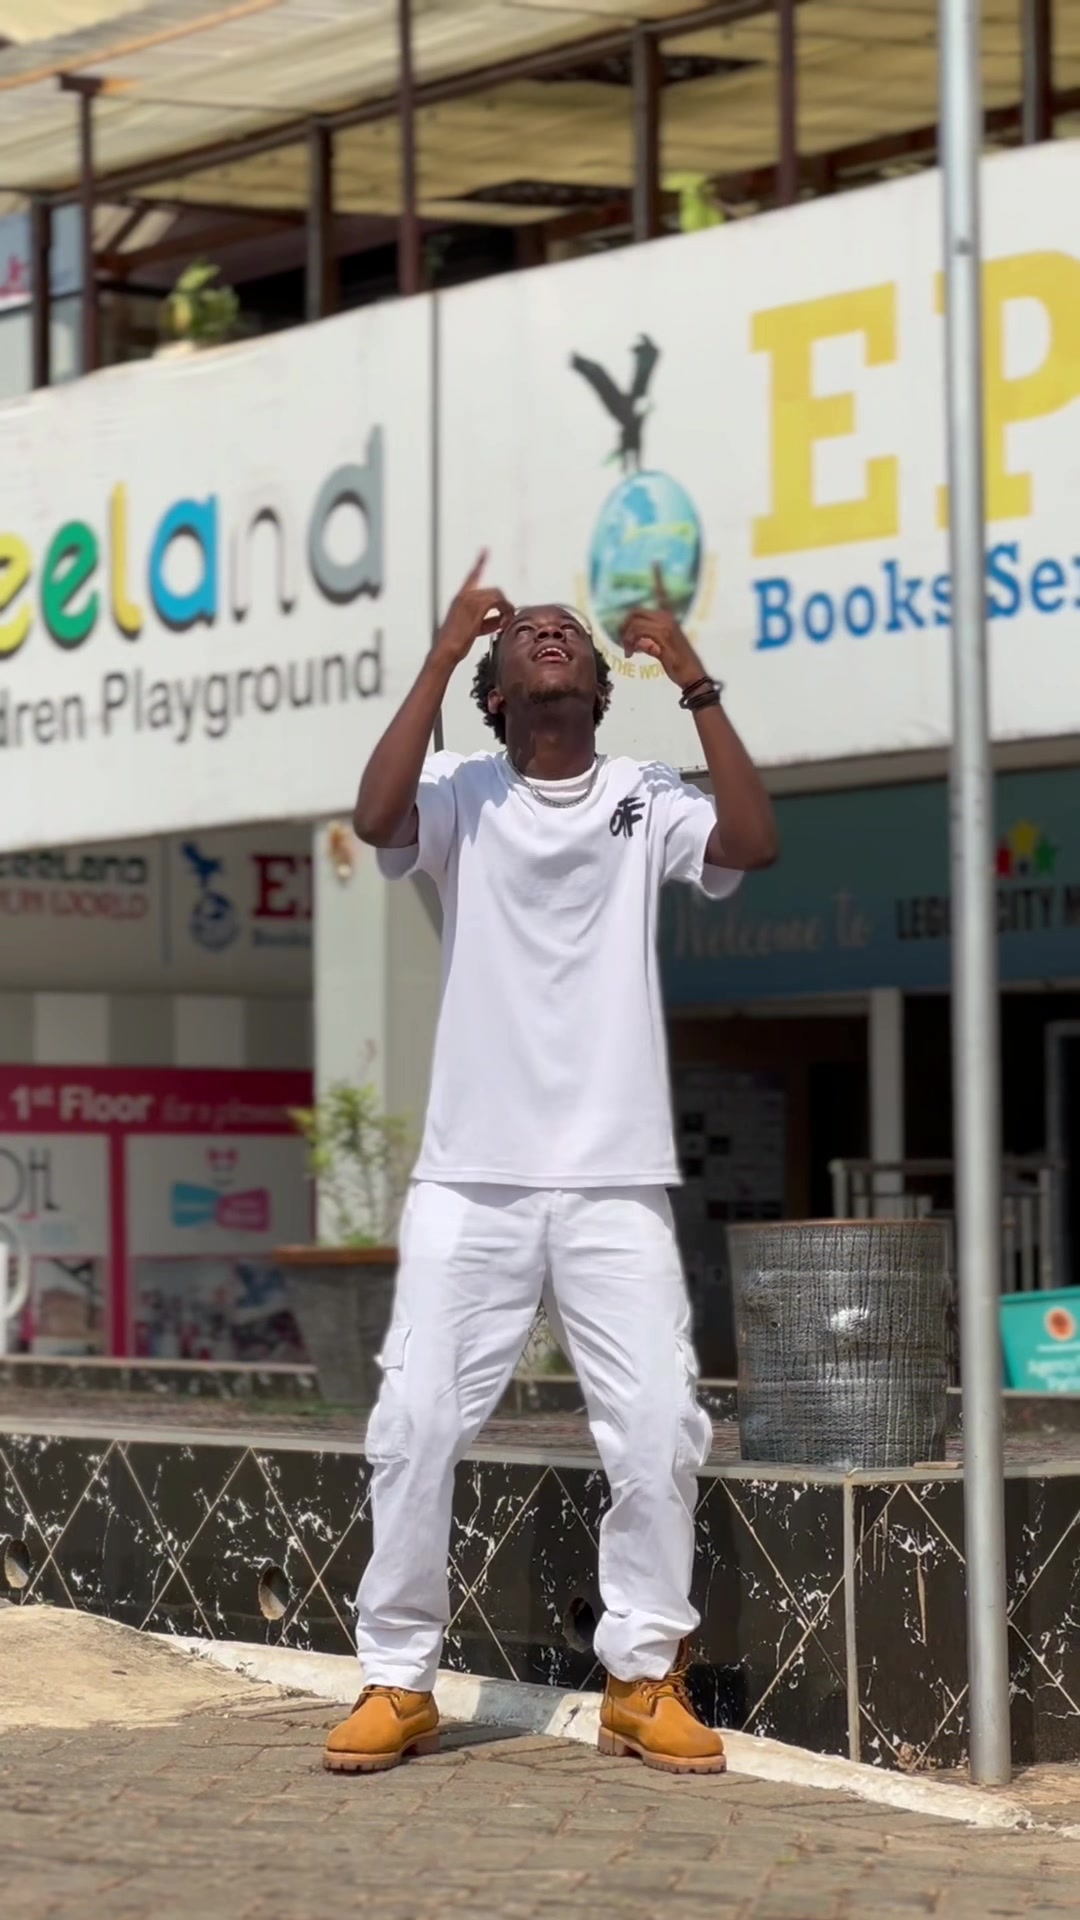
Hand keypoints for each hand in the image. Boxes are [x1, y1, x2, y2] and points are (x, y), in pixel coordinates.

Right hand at [433, 553, 513, 666]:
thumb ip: (487, 621)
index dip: (479, 563)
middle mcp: (464, 596)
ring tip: (506, 622)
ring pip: (497, 596)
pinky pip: (497, 602)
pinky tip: (503, 623)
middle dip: (504, 603)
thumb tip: (501, 620)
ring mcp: (469, 600)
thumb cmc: (454, 645)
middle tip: (508, 617)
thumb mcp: (472, 630)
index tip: (485, 551)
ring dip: (506, 609)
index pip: (472, 576)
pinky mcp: (475, 607)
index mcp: (460, 599)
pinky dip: (504, 611)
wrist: (444, 651)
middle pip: (493, 590)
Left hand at [621, 564, 703, 689]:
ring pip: (634, 624)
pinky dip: (631, 643)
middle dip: (625, 626)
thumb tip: (632, 640)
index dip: (658, 577)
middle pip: (636, 612)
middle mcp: (667, 618)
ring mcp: (665, 626)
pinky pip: (637, 633)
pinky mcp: (662, 636)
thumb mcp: (661, 648)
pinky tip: (633, 654)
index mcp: (669, 618)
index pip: (662, 593)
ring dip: (627, 639)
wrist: (692, 675)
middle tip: (624, 643)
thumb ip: (648, 640)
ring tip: (630, 652)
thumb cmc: (678, 664)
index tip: (656, 561)